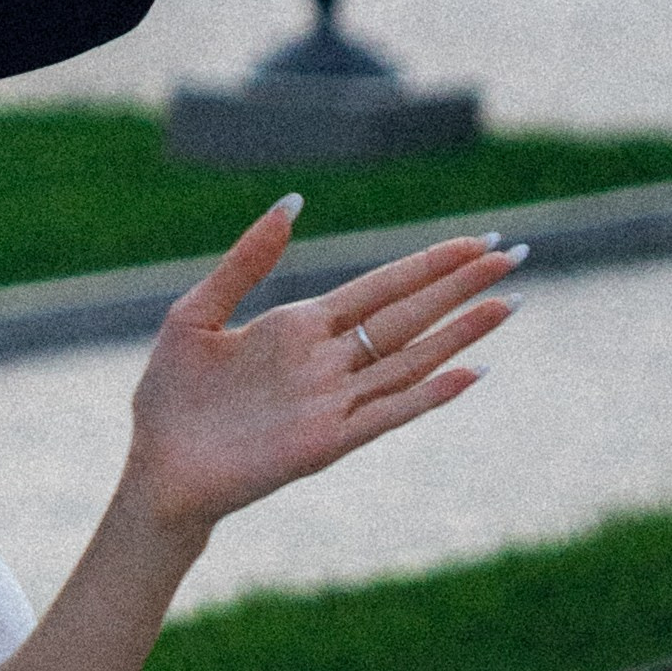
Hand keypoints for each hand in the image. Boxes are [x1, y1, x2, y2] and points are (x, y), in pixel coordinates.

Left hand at [120, 204, 518, 535]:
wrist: (155, 468)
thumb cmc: (171, 396)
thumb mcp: (197, 312)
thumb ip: (246, 260)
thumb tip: (293, 202)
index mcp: (299, 327)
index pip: (380, 287)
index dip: (428, 263)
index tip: (475, 239)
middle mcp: (326, 362)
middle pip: (408, 316)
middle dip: (460, 285)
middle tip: (515, 253)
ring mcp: (332, 403)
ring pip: (410, 359)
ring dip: (460, 333)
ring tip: (508, 303)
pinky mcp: (326, 443)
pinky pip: (388, 414)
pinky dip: (430, 394)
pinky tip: (472, 372)